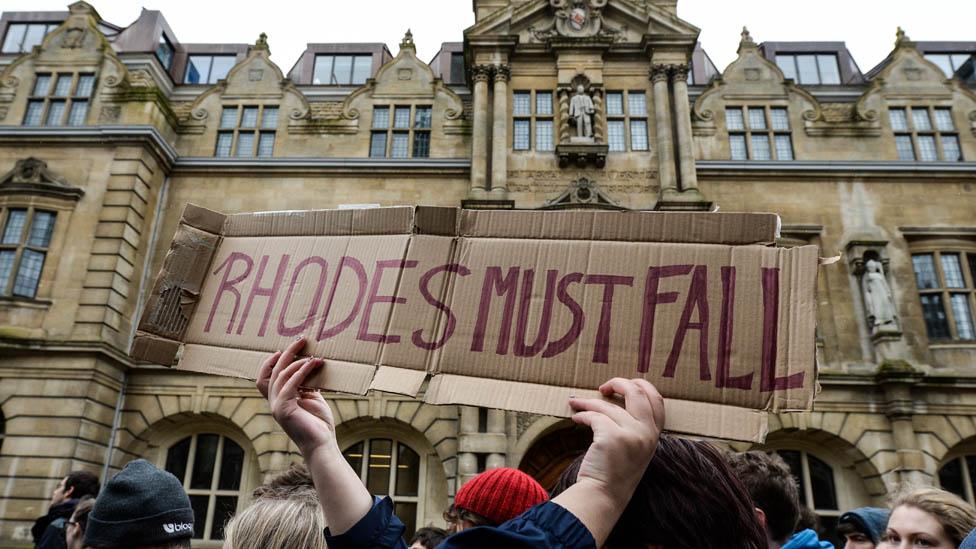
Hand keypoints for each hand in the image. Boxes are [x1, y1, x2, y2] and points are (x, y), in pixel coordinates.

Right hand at [257, 337, 335, 456]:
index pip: (264, 378)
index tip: (284, 349)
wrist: (321, 444)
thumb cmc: (319, 424)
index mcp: (278, 400)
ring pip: (281, 376)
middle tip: (301, 341)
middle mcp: (274, 402)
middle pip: (273, 372)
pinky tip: (313, 364)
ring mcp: (277, 406)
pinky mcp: (284, 409)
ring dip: (298, 362)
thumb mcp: (312, 399)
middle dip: (287, 354)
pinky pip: (290, 384)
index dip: (270, 362)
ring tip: (314, 355)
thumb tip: (311, 367)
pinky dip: (301, 372)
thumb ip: (307, 385)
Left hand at [569, 378, 664, 504]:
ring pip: (607, 405)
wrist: (604, 495)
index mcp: (654, 435)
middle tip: (603, 387)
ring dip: (588, 402)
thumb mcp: (635, 448)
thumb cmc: (615, 472)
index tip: (624, 384)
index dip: (641, 386)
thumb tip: (616, 398)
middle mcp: (647, 432)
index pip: (657, 400)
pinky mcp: (612, 437)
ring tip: (576, 403)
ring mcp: (632, 434)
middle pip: (638, 392)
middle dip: (618, 383)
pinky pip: (594, 416)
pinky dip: (582, 414)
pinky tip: (576, 418)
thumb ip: (635, 427)